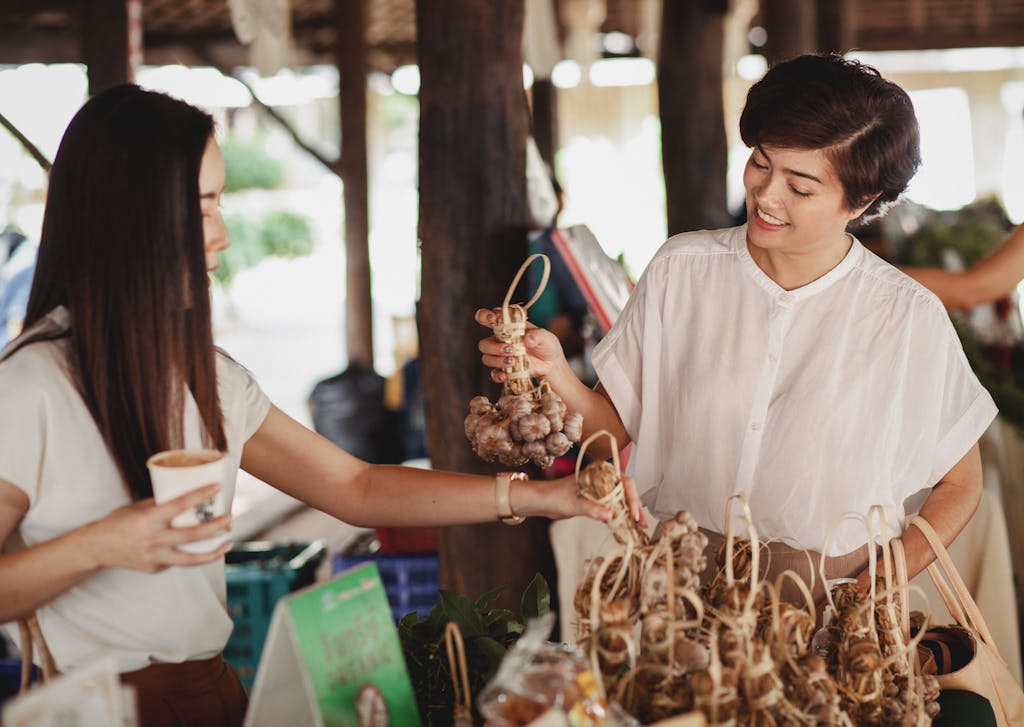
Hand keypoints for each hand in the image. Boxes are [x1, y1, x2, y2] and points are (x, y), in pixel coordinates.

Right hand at [86, 484, 231, 572]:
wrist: (96, 548)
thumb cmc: (118, 522)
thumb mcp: (138, 507)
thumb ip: (161, 504)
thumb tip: (188, 496)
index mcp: (148, 519)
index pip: (179, 504)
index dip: (200, 495)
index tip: (218, 487)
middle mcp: (152, 539)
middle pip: (191, 535)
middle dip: (215, 527)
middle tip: (230, 518)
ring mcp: (154, 557)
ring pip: (190, 558)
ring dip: (213, 551)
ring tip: (227, 543)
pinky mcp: (154, 568)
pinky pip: (177, 560)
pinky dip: (190, 553)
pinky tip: (199, 547)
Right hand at [475, 308, 565, 382]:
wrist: (552, 364)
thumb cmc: (546, 344)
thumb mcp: (546, 337)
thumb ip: (537, 335)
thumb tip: (527, 339)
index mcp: (508, 327)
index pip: (489, 319)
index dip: (485, 316)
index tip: (491, 319)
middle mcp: (500, 341)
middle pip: (484, 344)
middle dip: (494, 347)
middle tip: (511, 349)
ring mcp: (501, 357)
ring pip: (487, 358)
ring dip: (497, 360)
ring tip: (513, 361)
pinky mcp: (505, 370)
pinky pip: (494, 374)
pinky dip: (498, 375)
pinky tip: (505, 376)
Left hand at [517, 474, 645, 526]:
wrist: (542, 502)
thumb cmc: (554, 496)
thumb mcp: (573, 503)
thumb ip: (591, 508)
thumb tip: (609, 515)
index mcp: (598, 473)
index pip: (623, 481)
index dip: (631, 497)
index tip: (633, 512)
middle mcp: (602, 479)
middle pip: (626, 490)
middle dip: (635, 506)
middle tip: (641, 522)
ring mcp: (601, 490)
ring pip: (622, 500)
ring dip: (630, 512)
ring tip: (639, 526)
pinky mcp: (598, 501)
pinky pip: (614, 507)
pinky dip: (621, 516)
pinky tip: (627, 525)